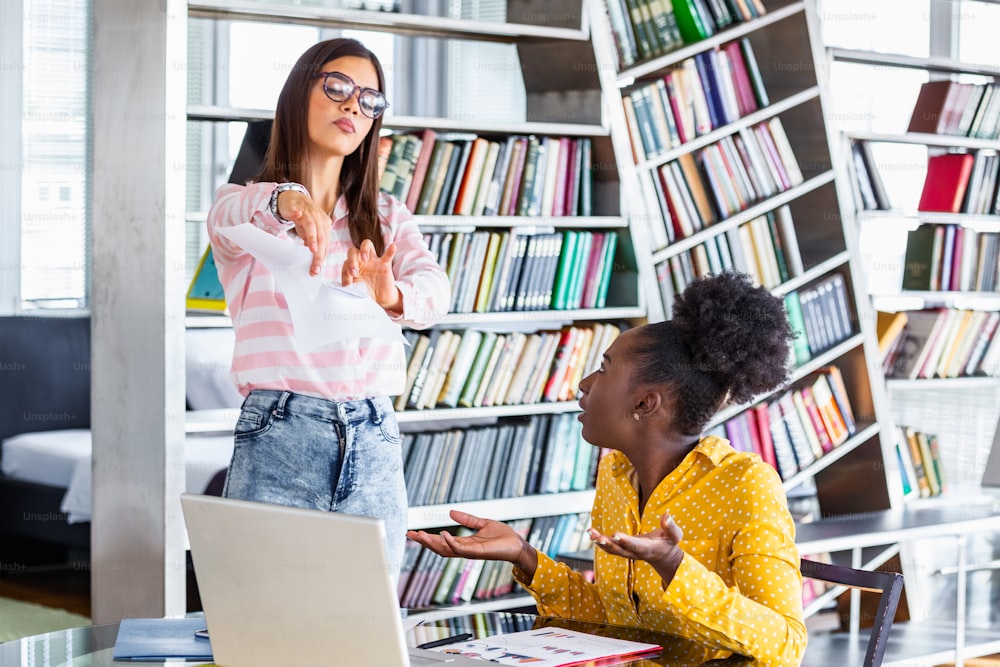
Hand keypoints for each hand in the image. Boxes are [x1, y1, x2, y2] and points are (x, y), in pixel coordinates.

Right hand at [275, 189, 329, 275]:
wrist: (293, 198)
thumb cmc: (303, 216)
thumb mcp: (309, 231)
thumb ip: (313, 241)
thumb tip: (314, 255)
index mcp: (325, 225)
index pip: (326, 244)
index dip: (322, 258)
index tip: (317, 270)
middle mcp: (320, 218)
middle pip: (322, 238)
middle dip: (319, 255)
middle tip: (315, 268)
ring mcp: (309, 212)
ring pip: (313, 226)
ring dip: (313, 238)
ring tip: (313, 250)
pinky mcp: (297, 207)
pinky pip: (298, 211)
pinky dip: (297, 214)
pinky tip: (297, 216)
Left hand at [341, 239, 401, 310]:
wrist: (381, 299)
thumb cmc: (367, 293)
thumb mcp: (357, 291)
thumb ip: (351, 287)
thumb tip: (345, 288)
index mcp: (352, 267)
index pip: (345, 263)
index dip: (345, 273)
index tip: (348, 285)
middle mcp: (361, 261)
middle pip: (353, 252)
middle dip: (352, 261)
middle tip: (354, 273)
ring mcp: (373, 261)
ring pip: (367, 245)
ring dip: (364, 249)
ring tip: (364, 258)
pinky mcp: (385, 264)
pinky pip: (387, 255)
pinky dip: (390, 251)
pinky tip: (392, 246)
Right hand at [406, 510, 536, 575]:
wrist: (517, 544)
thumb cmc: (503, 536)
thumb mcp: (482, 523)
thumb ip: (467, 519)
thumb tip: (450, 512)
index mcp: (464, 543)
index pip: (441, 542)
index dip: (427, 538)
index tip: (414, 532)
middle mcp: (464, 549)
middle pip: (438, 548)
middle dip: (424, 542)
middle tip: (409, 534)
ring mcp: (469, 552)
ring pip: (445, 549)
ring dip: (432, 543)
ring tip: (420, 535)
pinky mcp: (477, 551)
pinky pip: (460, 548)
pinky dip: (450, 542)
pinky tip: (442, 533)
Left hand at [588, 512, 684, 584]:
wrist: (664, 556)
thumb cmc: (669, 543)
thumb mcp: (675, 535)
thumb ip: (671, 527)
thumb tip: (666, 516)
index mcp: (648, 549)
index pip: (635, 546)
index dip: (626, 541)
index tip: (615, 534)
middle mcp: (635, 553)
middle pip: (619, 550)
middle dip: (607, 544)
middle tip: (596, 536)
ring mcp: (628, 552)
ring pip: (612, 550)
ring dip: (600, 542)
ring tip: (590, 533)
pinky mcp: (623, 549)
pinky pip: (610, 548)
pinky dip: (600, 542)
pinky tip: (592, 534)